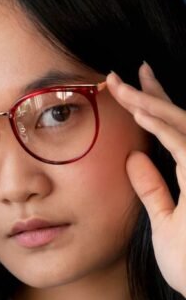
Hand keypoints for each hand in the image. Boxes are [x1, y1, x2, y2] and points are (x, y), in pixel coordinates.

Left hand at [108, 63, 185, 296]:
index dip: (154, 108)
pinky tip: (139, 112)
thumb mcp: (165, 224)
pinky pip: (185, 148)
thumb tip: (134, 159)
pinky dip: (163, 126)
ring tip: (122, 88)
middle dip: (151, 95)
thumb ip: (153, 192)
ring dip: (153, 105)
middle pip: (181, 122)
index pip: (175, 134)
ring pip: (184, 127)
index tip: (128, 89)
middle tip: (120, 75)